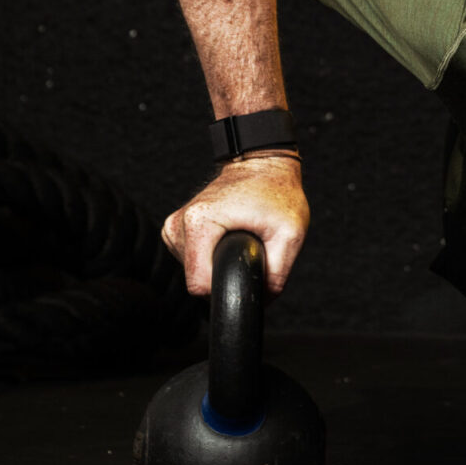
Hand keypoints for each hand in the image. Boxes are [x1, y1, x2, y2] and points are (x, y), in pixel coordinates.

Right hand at [161, 153, 308, 296]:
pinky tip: (227, 239)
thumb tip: (261, 299)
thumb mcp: (290, 234)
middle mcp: (179, 224)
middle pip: (197, 280)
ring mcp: (175, 226)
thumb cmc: (276, 191)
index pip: (200, 285)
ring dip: (218, 265)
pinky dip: (211, 256)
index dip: (226, 288)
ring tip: (239, 240)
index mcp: (199, 223)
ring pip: (194, 272)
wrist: (263, 165)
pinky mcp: (176, 229)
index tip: (246, 272)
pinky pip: (192, 261)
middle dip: (226, 274)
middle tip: (249, 250)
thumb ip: (277, 274)